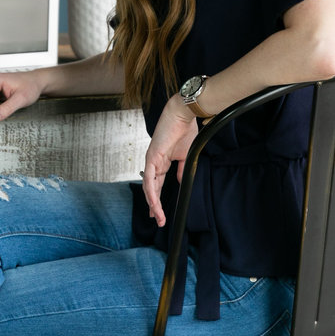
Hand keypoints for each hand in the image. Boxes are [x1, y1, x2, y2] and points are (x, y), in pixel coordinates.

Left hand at [141, 95, 196, 227]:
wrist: (183, 115)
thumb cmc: (185, 130)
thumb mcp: (185, 156)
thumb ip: (182, 170)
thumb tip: (182, 182)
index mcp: (161, 162)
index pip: (157, 185)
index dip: (157, 200)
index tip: (159, 213)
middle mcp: (154, 162)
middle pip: (151, 189)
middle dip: (154, 206)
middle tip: (157, 220)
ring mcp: (151, 160)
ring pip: (149, 186)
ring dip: (153, 203)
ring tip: (157, 216)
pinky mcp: (152, 156)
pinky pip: (150, 178)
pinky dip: (151, 191)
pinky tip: (153, 202)